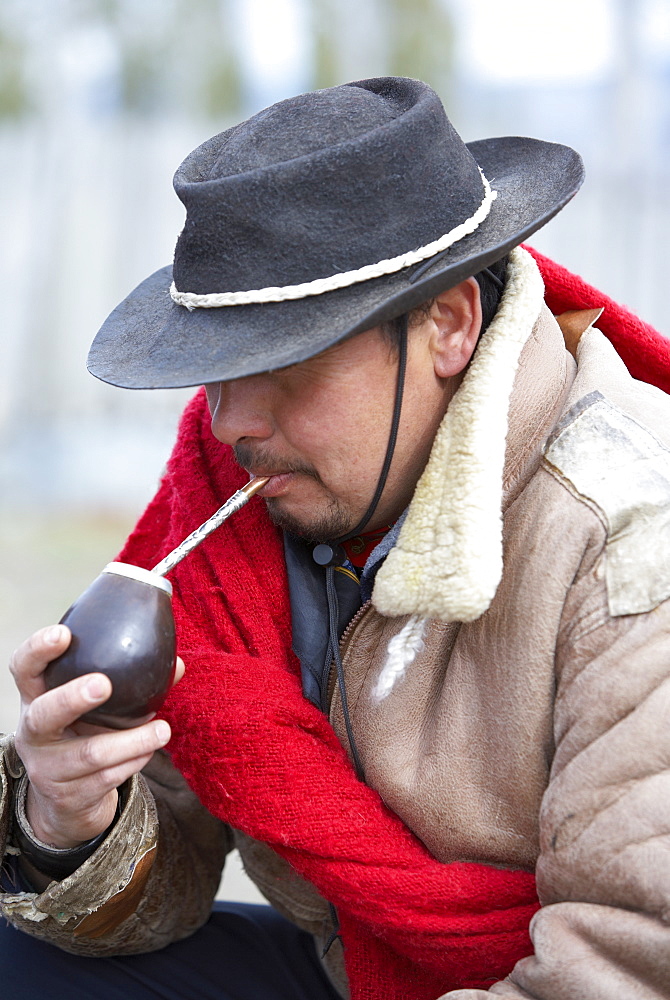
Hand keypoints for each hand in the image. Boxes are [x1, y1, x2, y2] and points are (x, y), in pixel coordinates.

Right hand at [10, 624, 183, 848]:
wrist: (66, 799)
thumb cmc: (82, 732)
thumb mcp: (93, 707)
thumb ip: (128, 682)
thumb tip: (178, 665)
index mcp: (36, 698)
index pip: (24, 668)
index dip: (38, 650)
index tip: (63, 633)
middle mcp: (34, 732)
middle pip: (44, 714)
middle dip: (72, 698)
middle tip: (104, 684)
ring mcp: (48, 768)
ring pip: (88, 754)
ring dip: (130, 741)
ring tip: (163, 729)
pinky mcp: (69, 796)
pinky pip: (106, 778)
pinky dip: (134, 761)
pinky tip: (151, 749)